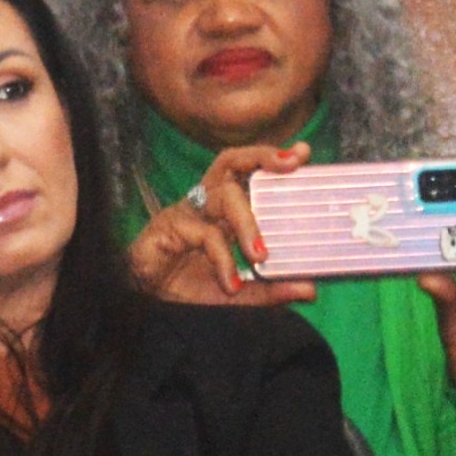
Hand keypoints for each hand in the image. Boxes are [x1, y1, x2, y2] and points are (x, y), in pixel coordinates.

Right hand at [126, 145, 321, 308]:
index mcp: (223, 210)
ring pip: (223, 196)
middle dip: (262, 156)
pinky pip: (204, 234)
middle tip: (290, 165)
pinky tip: (230, 283)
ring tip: (261, 256)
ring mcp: (187, 212)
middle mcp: (206, 202)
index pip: (248, 172)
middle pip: (232, 161)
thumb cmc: (187, 287)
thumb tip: (311, 290)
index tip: (303, 152)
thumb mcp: (240, 294)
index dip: (272, 158)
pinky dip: (222, 259)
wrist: (144, 303)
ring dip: (248, 223)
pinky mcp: (169, 227)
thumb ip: (272, 290)